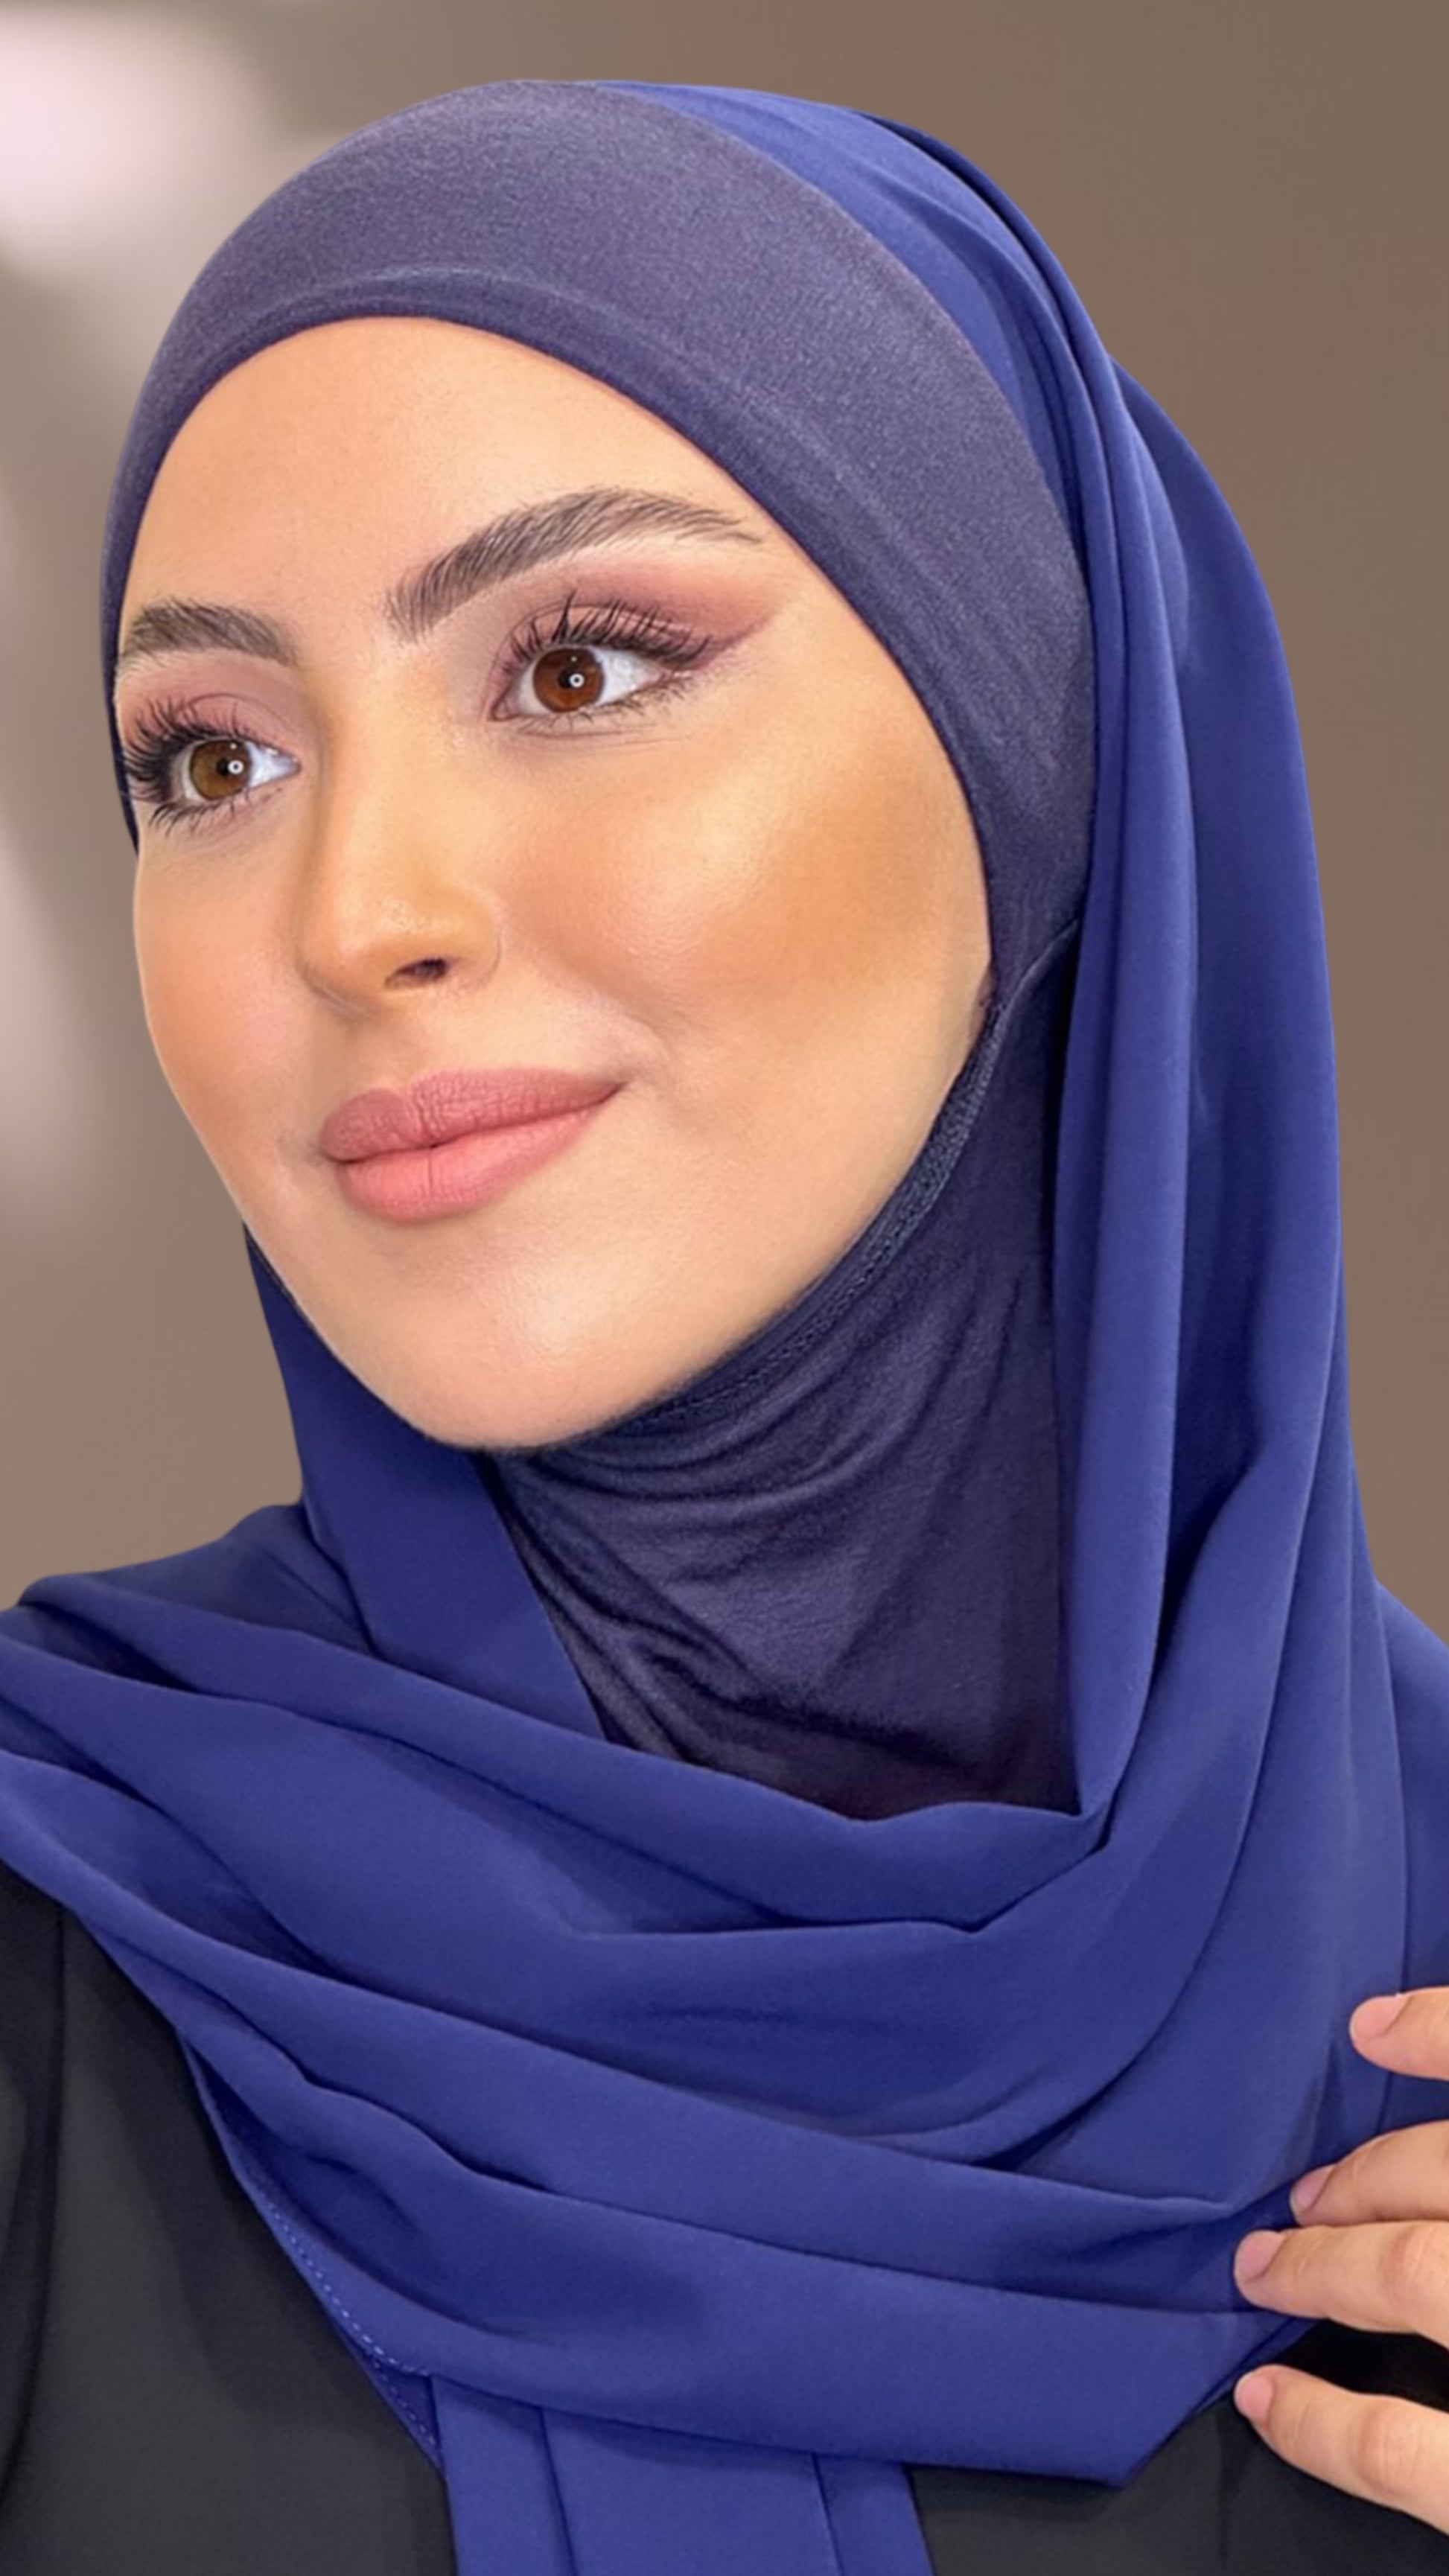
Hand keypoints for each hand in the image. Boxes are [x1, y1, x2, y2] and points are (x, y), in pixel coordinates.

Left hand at [1232, 1986, 1448, 2533]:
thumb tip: (1411, 2066)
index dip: (1443, 2033)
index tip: (1371, 2030)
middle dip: (1371, 2173)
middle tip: (1309, 2191)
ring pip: (1419, 2272)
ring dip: (1327, 2260)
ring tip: (1269, 2266)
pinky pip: (1404, 2448)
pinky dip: (1323, 2422)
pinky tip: (1271, 2401)